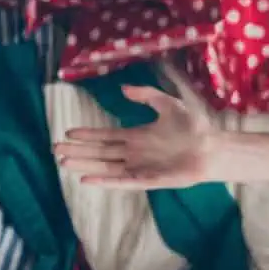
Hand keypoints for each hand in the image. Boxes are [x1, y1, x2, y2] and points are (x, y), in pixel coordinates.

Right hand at [53, 85, 217, 188]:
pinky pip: (122, 181)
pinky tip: (86, 178)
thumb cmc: (195, 128)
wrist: (213, 147)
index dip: (87, 135)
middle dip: (78, 150)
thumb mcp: (168, 105)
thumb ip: (147, 96)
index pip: (106, 136)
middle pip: (100, 152)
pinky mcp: (148, 180)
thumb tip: (124, 88)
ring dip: (85, 164)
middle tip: (55, 149)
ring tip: (63, 161)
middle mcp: (135, 153)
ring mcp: (141, 167)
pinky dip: (105, 181)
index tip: (68, 132)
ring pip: (106, 167)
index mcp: (138, 137)